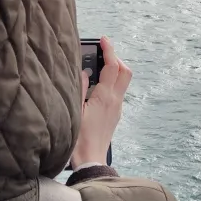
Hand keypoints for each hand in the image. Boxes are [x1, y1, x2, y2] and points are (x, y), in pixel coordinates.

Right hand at [70, 36, 132, 169]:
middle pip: (125, 72)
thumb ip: (79, 87)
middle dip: (115, 58)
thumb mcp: (75, 109)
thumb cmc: (79, 138)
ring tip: (97, 66)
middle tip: (101, 53)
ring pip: (122, 81)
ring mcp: (117, 108)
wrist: (90, 160)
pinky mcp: (115, 115)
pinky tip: (96, 85)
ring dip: (114, 70)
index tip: (104, 39)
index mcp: (105, 97)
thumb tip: (83, 71)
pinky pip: (117, 91)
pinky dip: (111, 81)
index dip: (109, 50)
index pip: (113, 66)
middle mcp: (116, 101)